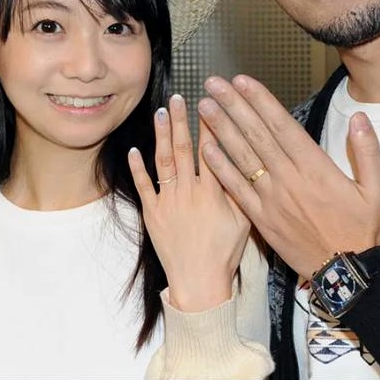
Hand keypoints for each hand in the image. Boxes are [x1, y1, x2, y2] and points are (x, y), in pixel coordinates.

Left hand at [128, 93, 250, 311]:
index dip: (208, 125)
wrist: (199, 282)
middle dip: (181, 121)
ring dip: (161, 136)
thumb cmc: (224, 253)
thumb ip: (240, 191)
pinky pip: (144, 187)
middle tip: (177, 98)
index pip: (210, 150)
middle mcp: (189, 192)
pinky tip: (135, 150)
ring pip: (163, 162)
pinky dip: (138, 168)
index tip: (207, 104)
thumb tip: (242, 163)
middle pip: (184, 149)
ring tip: (159, 113)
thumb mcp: (243, 221)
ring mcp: (168, 202)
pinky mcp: (153, 214)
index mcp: (213, 192)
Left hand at [197, 75, 379, 278]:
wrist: (350, 276)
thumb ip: (368, 151)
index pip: (282, 125)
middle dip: (233, 106)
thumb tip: (359, 117)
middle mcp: (289, 179)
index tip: (242, 81)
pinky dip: (220, 168)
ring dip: (221, 130)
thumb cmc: (366, 231)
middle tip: (214, 83)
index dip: (260, 101)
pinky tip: (206, 150)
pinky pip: (236, 190)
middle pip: (256, 135)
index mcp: (316, 168)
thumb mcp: (379, 190)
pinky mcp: (262, 219)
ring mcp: (272, 200)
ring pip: (242, 158)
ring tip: (204, 106)